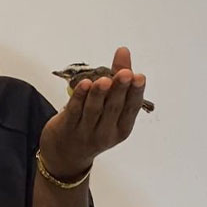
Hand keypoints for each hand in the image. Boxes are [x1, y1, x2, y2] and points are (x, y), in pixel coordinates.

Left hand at [39, 47, 146, 175]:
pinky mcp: (67, 128)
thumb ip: (118, 80)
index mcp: (122, 128)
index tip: (139, 76)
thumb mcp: (110, 108)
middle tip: (125, 73)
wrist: (67, 155)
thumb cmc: (93, 125)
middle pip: (114, 108)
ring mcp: (86, 132)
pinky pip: (73, 111)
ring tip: (104, 79)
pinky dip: (79, 97)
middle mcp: (106, 132)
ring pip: (94, 110)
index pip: (131, 108)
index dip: (136, 92)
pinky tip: (84, 84)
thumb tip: (123, 51)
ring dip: (99, 94)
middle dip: (120, 89)